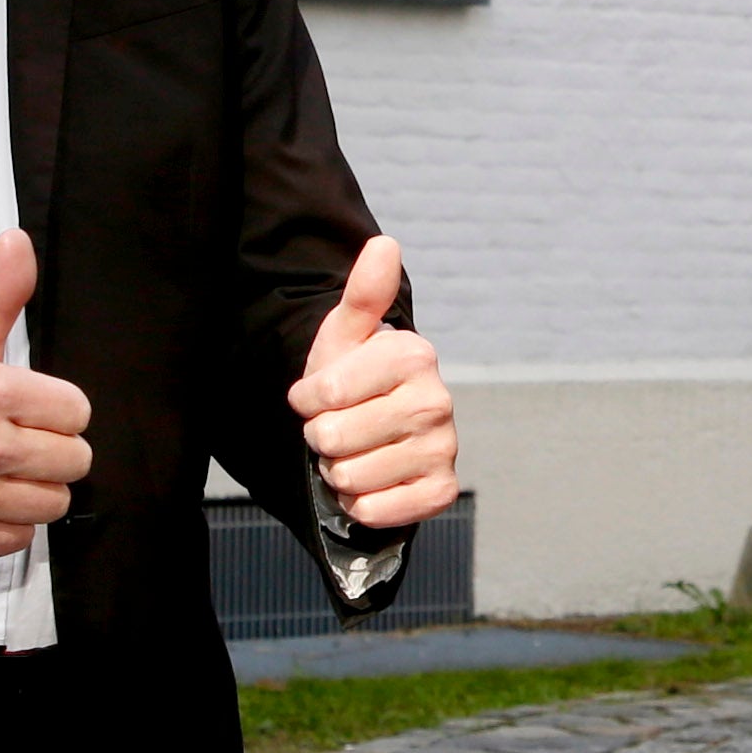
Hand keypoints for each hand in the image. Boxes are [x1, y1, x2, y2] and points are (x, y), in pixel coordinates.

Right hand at [0, 228, 92, 559]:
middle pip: (75, 459)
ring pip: (56, 500)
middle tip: (18, 439)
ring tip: (4, 468)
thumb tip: (17, 242)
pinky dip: (9, 520)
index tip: (31, 409)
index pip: (77, 411)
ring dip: (36, 486)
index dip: (58, 409)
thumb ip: (1, 294)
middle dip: (52, 448)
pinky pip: (23, 535)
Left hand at [291, 236, 460, 530]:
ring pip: (351, 477)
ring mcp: (444, 449)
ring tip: (354, 452)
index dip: (307, 401)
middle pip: (335, 438)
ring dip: (339, 472)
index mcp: (414, 356)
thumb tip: (384, 242)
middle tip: (338, 428)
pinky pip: (380, 510)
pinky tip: (372, 483)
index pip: (325, 394)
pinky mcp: (442, 490)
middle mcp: (438, 401)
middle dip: (322, 439)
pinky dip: (362, 505)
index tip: (320, 396)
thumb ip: (362, 294)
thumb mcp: (346, 335)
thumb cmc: (352, 380)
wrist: (375, 432)